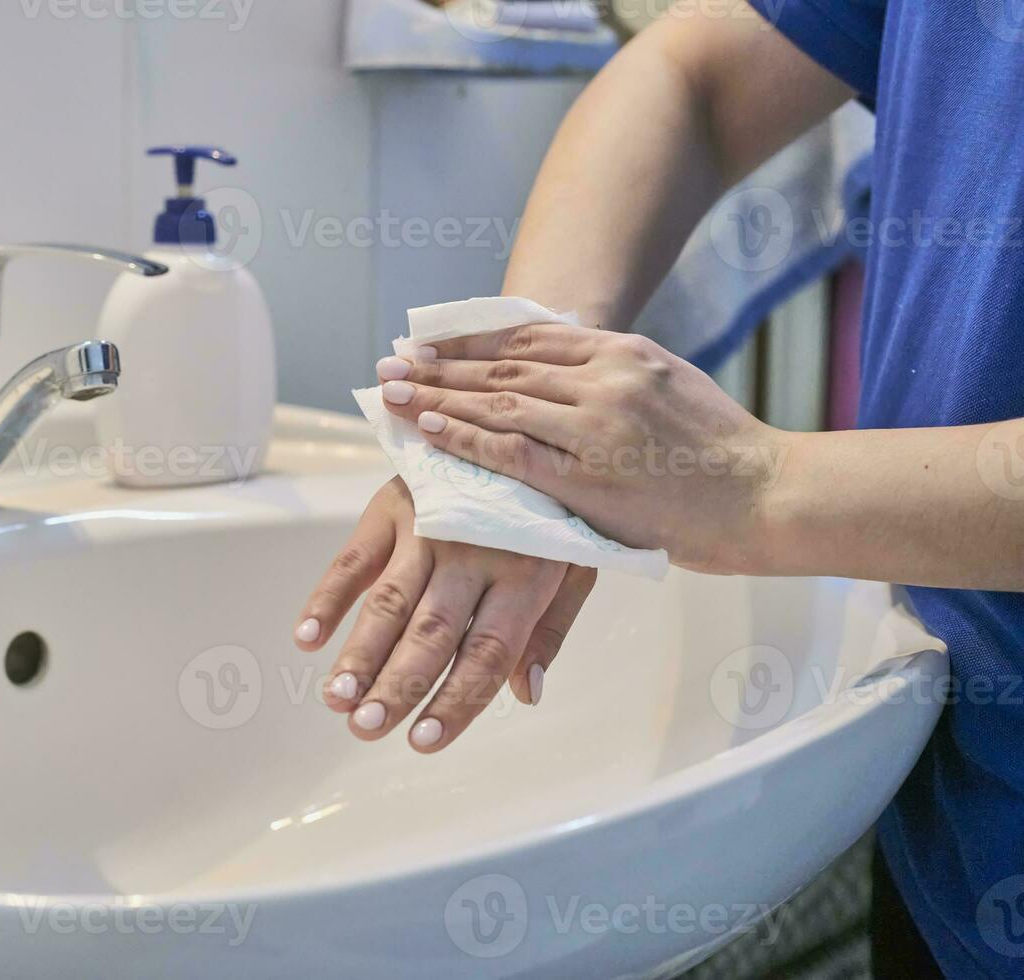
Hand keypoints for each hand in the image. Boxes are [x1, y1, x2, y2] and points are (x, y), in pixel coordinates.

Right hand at [294, 478, 595, 751]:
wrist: (518, 422)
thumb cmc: (551, 506)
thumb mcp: (574, 561)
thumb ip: (550, 629)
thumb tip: (526, 694)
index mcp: (525, 573)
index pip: (488, 651)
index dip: (457, 700)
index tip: (425, 741)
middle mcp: (473, 552)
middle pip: (431, 632)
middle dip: (397, 685)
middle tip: (367, 727)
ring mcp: (428, 526)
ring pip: (388, 601)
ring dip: (359, 652)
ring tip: (336, 699)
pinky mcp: (392, 504)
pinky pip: (353, 556)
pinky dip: (326, 597)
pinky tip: (307, 637)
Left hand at [376, 324, 791, 574]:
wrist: (766, 495)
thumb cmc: (722, 449)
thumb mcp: (672, 384)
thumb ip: (618, 374)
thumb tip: (568, 369)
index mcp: (624, 352)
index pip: (530, 336)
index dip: (473, 338)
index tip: (432, 340)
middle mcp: (604, 379)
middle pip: (503, 364)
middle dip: (441, 364)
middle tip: (393, 362)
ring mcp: (594, 426)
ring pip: (497, 401)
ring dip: (437, 396)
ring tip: (392, 392)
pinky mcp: (586, 476)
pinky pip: (508, 451)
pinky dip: (462, 437)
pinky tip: (426, 430)